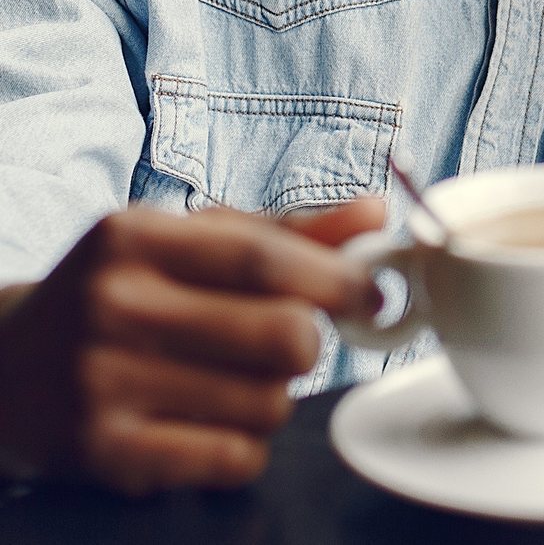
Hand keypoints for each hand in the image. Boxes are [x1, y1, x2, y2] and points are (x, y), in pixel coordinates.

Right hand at [0, 200, 383, 494]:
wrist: (8, 368)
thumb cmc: (124, 294)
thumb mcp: (188, 245)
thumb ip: (285, 233)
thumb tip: (376, 216)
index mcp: (136, 238)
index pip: (266, 258)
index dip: (338, 279)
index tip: (369, 292)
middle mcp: (115, 304)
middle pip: (285, 336)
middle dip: (307, 343)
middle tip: (286, 342)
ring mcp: (104, 381)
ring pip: (269, 403)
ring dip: (274, 398)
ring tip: (231, 382)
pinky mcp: (105, 452)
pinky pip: (233, 458)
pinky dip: (244, 447)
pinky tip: (211, 423)